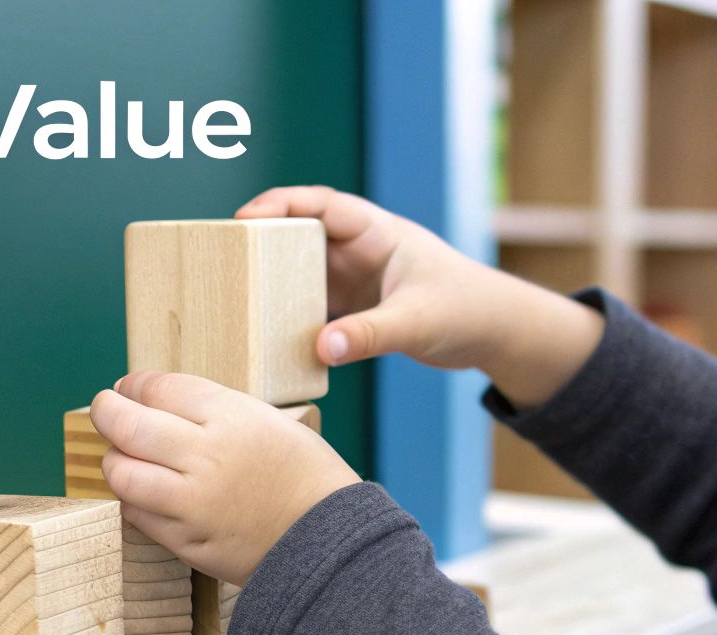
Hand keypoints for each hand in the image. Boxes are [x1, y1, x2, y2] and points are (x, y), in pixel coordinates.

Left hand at [89, 373, 360, 584]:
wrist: (330, 541)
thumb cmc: (306, 476)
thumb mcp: (268, 420)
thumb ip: (213, 411)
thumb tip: (158, 403)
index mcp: (230, 417)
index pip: (158, 389)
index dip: (134, 385)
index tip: (128, 388)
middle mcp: (204, 456)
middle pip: (127, 425)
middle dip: (105, 411)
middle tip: (104, 409)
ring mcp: (191, 503)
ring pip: (121, 473)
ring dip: (114, 460)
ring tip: (121, 455)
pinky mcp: (186, 541)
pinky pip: (137, 516)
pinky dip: (133, 500)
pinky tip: (144, 493)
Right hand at [235, 185, 604, 409]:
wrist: (494, 331)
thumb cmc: (466, 309)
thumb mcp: (419, 323)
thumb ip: (372, 335)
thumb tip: (323, 348)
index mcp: (377, 231)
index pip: (321, 205)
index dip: (280, 205)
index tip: (244, 219)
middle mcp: (358, 249)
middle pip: (298, 234)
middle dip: (260, 241)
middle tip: (222, 258)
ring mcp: (352, 278)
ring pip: (298, 272)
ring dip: (270, 282)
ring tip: (230, 296)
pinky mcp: (351, 308)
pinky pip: (309, 306)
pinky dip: (287, 316)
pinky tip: (264, 333)